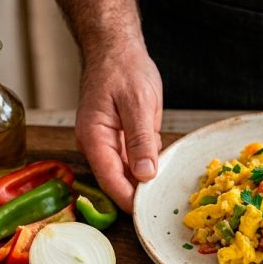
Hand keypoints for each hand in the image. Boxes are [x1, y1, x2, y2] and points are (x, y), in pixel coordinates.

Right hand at [75, 41, 162, 212]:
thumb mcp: (137, 102)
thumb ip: (140, 139)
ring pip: (128, 174)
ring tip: (169, 191)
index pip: (110, 180)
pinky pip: (135, 161)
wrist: (115, 49)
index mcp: (94, 138)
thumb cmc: (123, 69)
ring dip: (147, 182)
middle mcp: (96, 146)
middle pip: (117, 182)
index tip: (149, 214)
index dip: (129, 200)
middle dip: (140, 195)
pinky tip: (164, 165)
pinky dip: (149, 165)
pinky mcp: (120, 141)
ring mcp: (108, 144)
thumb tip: (144, 174)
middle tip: (166, 207)